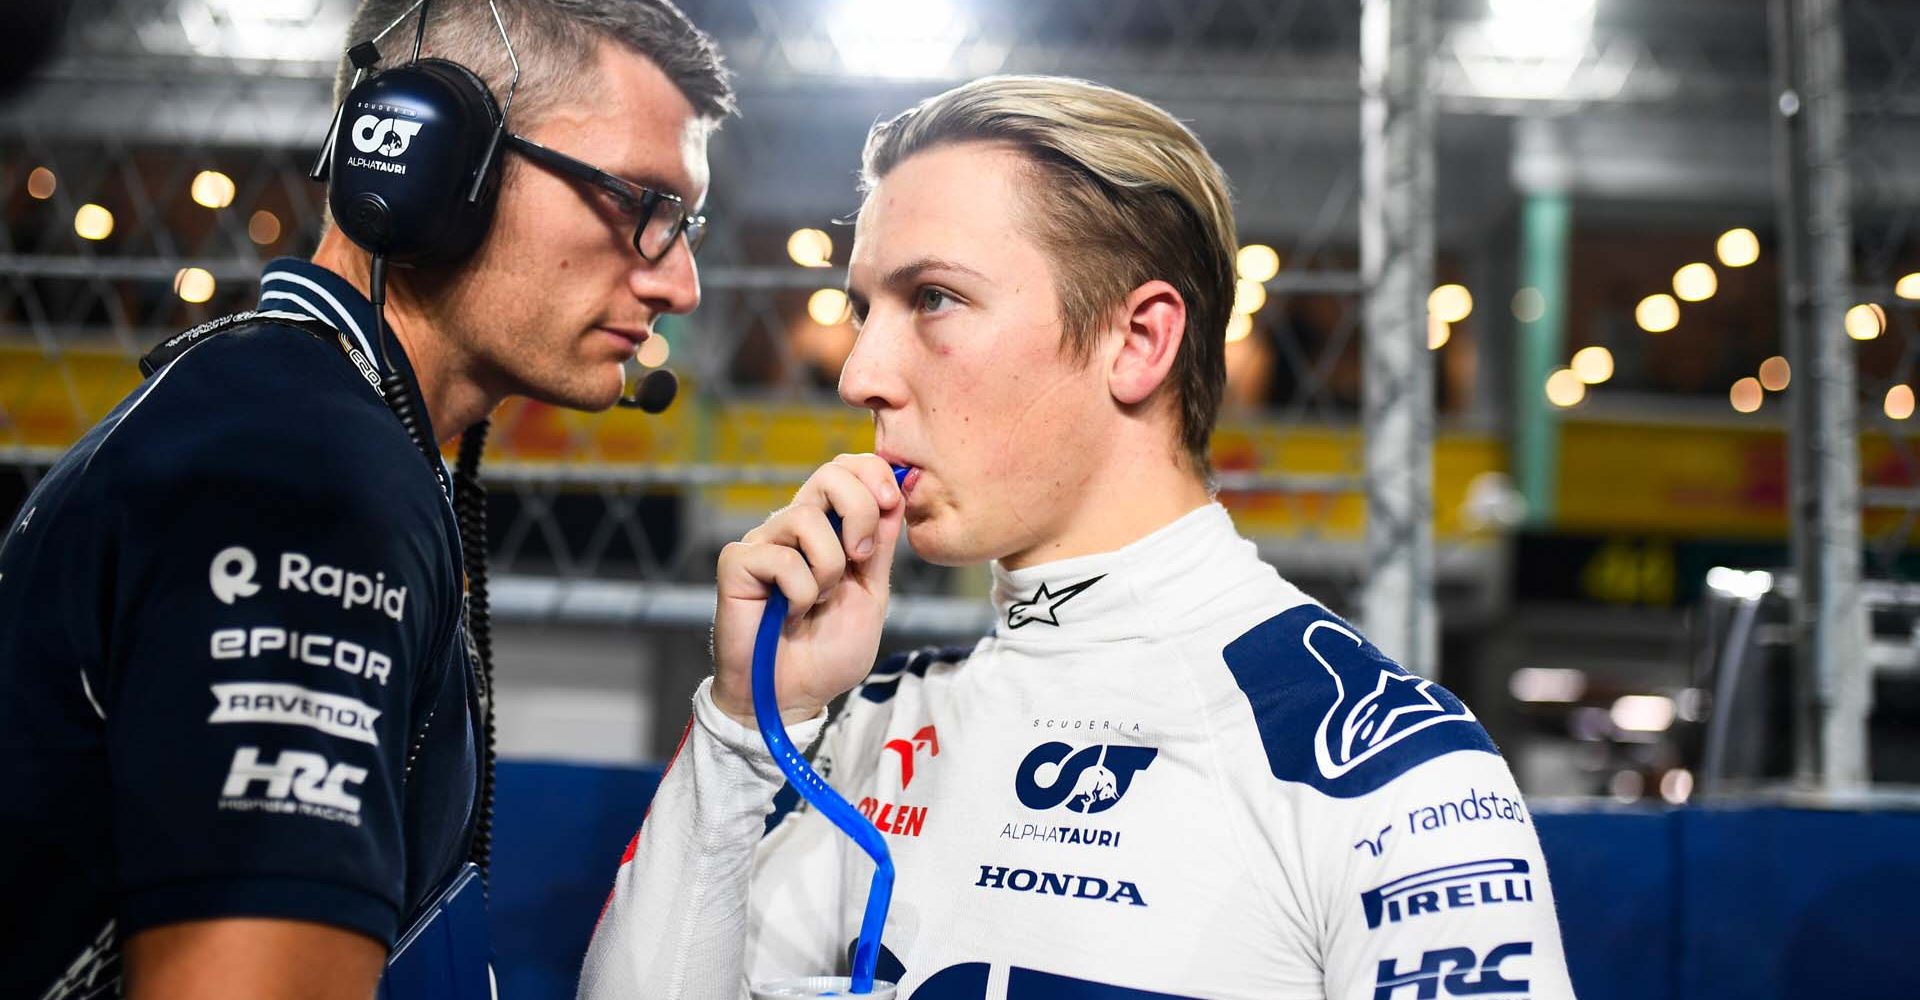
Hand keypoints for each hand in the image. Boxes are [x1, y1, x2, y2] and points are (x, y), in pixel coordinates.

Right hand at [711, 454, 904, 726]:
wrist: (791, 696)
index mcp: (829, 529)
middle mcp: (794, 527)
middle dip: (860, 511)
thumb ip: (880, 548)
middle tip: (860, 558)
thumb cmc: (826, 653)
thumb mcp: (871, 595)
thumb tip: (895, 496)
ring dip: (827, 571)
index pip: (848, 469)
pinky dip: (799, 594)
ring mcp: (764, 542)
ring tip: (815, 603)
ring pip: (808, 519)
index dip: (875, 474)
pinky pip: (783, 559)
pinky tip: (787, 614)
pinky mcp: (737, 562)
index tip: (891, 505)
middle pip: (830, 473)